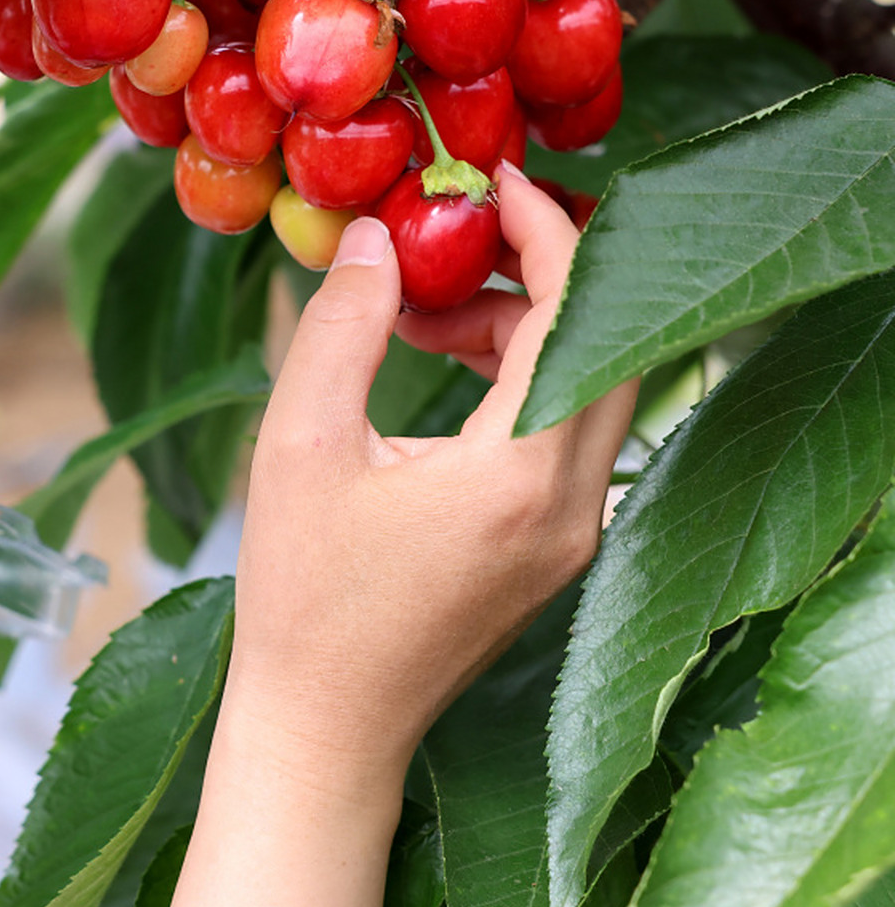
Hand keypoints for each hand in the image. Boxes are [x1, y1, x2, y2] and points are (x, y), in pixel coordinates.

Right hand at [164, 163, 635, 906]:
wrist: (324, 725)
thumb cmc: (302, 595)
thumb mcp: (302, 443)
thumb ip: (344, 326)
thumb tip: (377, 236)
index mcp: (518, 474)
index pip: (577, 314)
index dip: (544, 230)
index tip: (491, 181)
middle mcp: (574, 502)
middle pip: (604, 343)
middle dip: (535, 274)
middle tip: (454, 236)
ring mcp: (576, 532)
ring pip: (588, 387)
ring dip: (519, 331)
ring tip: (414, 316)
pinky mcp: (557, 548)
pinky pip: (566, 432)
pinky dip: (517, 384)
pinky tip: (434, 375)